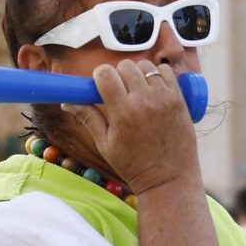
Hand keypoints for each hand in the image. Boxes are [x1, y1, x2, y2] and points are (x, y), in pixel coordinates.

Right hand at [62, 60, 198, 194]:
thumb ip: (88, 118)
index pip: (105, 73)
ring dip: (137, 74)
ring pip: (145, 66)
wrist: (169, 179)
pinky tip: (153, 91)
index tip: (100, 86)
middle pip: (125, 66)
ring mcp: (164, 97)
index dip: (99, 76)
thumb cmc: (134, 165)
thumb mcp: (105, 144)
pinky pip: (166, 71)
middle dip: (118, 74)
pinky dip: (157, 75)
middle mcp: (144, 100)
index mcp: (122, 111)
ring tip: (137, 92)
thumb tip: (66, 102)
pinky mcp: (179, 99)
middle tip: (119, 91)